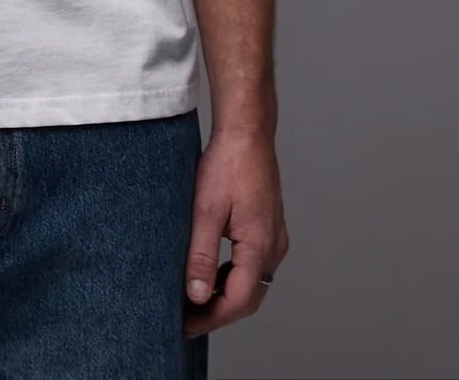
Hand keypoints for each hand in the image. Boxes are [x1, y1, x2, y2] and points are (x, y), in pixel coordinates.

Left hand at [182, 126, 287, 338]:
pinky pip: (254, 265)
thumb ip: (201, 256)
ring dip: (226, 296)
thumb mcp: (206, 210)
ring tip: (194, 301)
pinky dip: (233, 277)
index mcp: (260, 247)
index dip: (209, 318)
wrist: (247, 133)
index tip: (183, 326)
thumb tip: (197, 296)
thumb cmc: (227, 165)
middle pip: (248, 298)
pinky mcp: (269, 227)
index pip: (237, 302)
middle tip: (186, 319)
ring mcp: (275, 238)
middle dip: (218, 312)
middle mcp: (274, 247)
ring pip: (253, 282)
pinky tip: (211, 274)